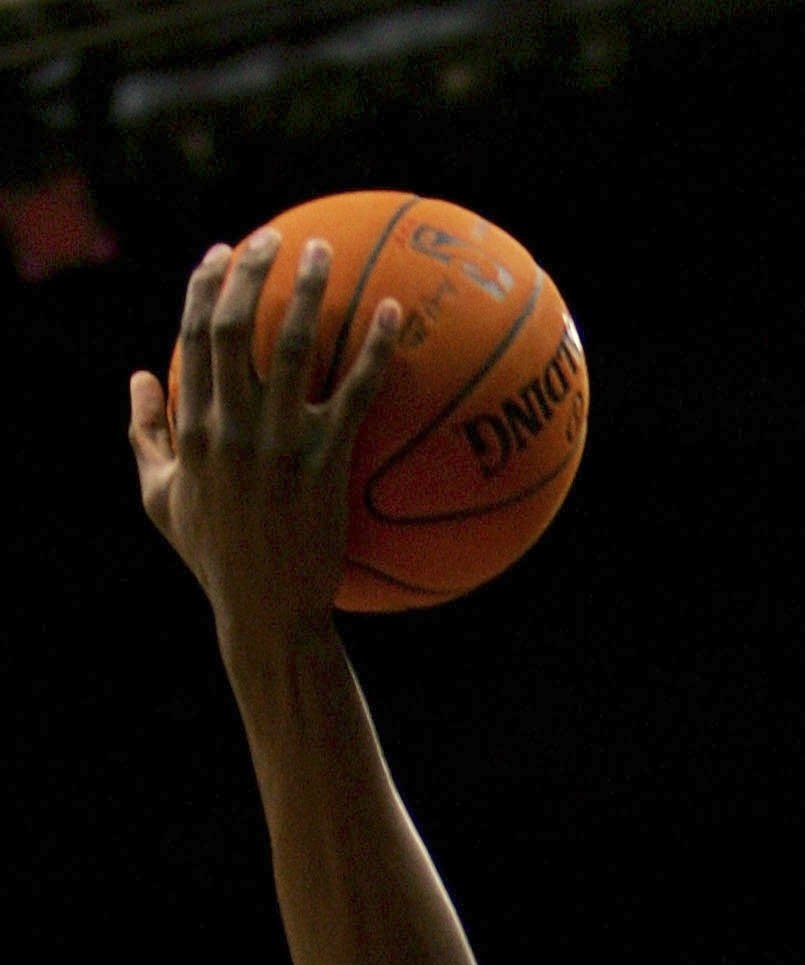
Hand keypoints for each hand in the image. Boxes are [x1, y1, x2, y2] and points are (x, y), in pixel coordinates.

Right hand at [129, 230, 400, 648]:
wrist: (266, 612)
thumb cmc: (215, 558)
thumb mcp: (162, 499)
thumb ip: (144, 435)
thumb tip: (136, 378)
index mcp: (193, 430)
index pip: (192, 337)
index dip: (206, 286)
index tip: (223, 251)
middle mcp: (231, 428)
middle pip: (233, 327)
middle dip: (251, 271)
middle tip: (276, 237)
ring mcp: (278, 444)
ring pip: (289, 347)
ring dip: (306, 291)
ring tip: (323, 252)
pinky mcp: (324, 464)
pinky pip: (353, 393)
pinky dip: (372, 348)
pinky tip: (391, 312)